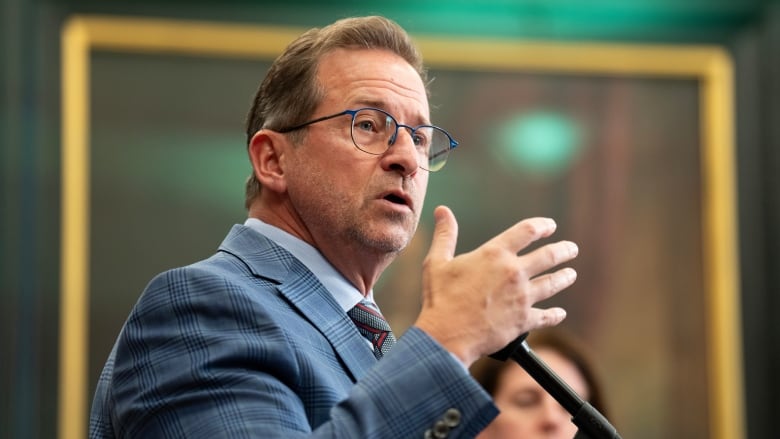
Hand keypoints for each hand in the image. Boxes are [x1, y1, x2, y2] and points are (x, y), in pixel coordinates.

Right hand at [414, 205, 577, 366]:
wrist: (447, 335)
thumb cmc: (440, 298)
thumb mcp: (437, 262)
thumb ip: (445, 235)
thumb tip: (442, 211)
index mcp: (494, 254)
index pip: (527, 231)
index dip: (542, 226)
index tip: (550, 226)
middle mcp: (513, 273)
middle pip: (548, 256)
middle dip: (564, 250)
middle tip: (571, 249)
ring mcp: (522, 297)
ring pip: (552, 284)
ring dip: (564, 278)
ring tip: (570, 274)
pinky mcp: (524, 321)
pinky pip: (546, 316)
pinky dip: (555, 315)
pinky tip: (560, 313)